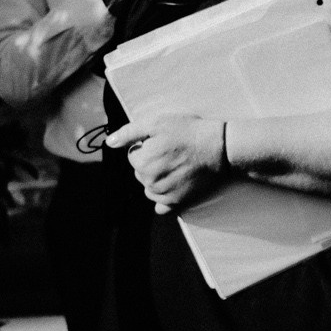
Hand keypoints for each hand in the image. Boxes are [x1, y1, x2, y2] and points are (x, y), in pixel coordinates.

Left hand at [106, 112, 225, 213]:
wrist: (221, 148)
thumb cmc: (189, 132)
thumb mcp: (157, 123)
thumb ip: (130, 133)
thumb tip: (109, 143)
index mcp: (142, 163)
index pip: (133, 156)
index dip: (147, 146)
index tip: (164, 142)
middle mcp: (150, 182)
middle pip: (141, 173)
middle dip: (151, 163)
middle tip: (172, 152)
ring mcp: (164, 195)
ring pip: (149, 188)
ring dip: (157, 178)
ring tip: (177, 166)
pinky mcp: (178, 203)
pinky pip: (160, 206)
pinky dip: (164, 198)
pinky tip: (174, 186)